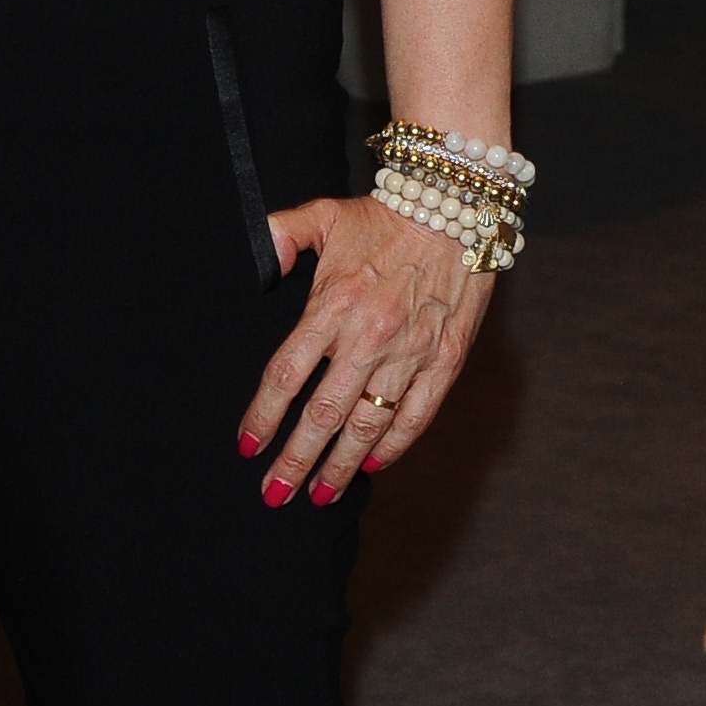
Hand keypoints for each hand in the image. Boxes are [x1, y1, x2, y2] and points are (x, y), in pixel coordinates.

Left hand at [238, 191, 489, 506]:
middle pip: (322, 414)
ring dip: (341, 466)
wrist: (458, 210)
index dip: (263, 416)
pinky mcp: (445, 361)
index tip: (247, 447)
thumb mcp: (323, 215)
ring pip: (368, 424)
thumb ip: (281, 235)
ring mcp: (410, 353)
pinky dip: (393, 446)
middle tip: (274, 494)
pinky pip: (416, 416)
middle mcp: (368, 336)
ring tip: (319, 495)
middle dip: (295, 461)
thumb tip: (259, 261)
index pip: (286, 374)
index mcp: (331, 305)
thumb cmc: (384, 217)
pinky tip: (372, 466)